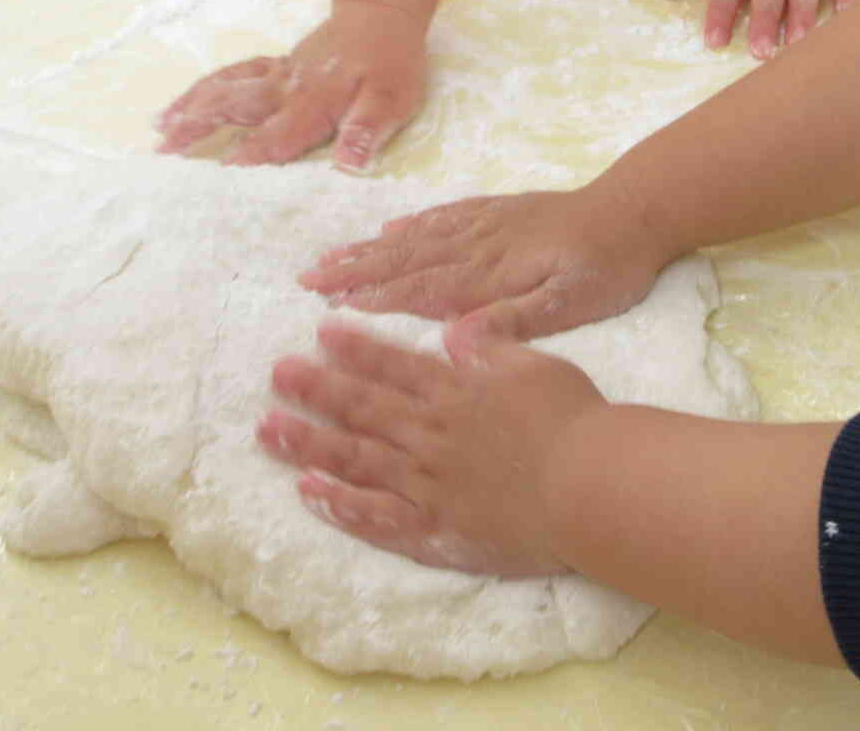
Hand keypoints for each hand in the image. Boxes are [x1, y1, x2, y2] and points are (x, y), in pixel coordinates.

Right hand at [155, 0, 426, 169]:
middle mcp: (286, 88)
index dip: (249, 158)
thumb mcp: (391, 100)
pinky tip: (183, 103)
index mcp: (313, 103)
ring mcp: (276, 74)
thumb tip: (348, 165)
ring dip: (190, 106)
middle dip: (198, 128)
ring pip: (225, 87)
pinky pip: (232, 74)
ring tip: (159, 128)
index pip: (276, 137)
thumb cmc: (390, 63)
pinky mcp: (274, 65)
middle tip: (163, 152)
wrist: (381, 14)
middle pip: (234, 108)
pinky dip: (204, 87)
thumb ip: (367, 131)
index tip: (218, 178)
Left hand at [257, 314, 602, 574]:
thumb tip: (451, 330)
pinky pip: (376, 517)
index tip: (321, 331)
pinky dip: (339, 504)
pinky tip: (307, 492)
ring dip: (309, 442)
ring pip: (355, 458)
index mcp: (455, 391)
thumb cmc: (573, 421)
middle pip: (363, 407)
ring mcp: (426, 482)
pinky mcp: (433, 528)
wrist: (590, 485)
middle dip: (316, 388)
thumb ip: (491, 344)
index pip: (395, 364)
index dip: (356, 348)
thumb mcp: (535, 363)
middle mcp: (430, 433)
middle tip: (276, 374)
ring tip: (268, 429)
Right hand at [299, 189, 669, 338]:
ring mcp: (488, 223)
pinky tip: (392, 228)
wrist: (638, 211)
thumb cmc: (608, 267)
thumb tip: (456, 338)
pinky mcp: (501, 210)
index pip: (423, 288)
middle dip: (357, 270)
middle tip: (309, 278)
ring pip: (418, 235)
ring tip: (333, 255)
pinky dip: (413, 223)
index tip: (333, 306)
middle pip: (408, 258)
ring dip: (373, 247)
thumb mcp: (571, 303)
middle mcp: (480, 243)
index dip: (377, 298)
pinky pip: (445, 215)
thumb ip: (514, 321)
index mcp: (492, 272)